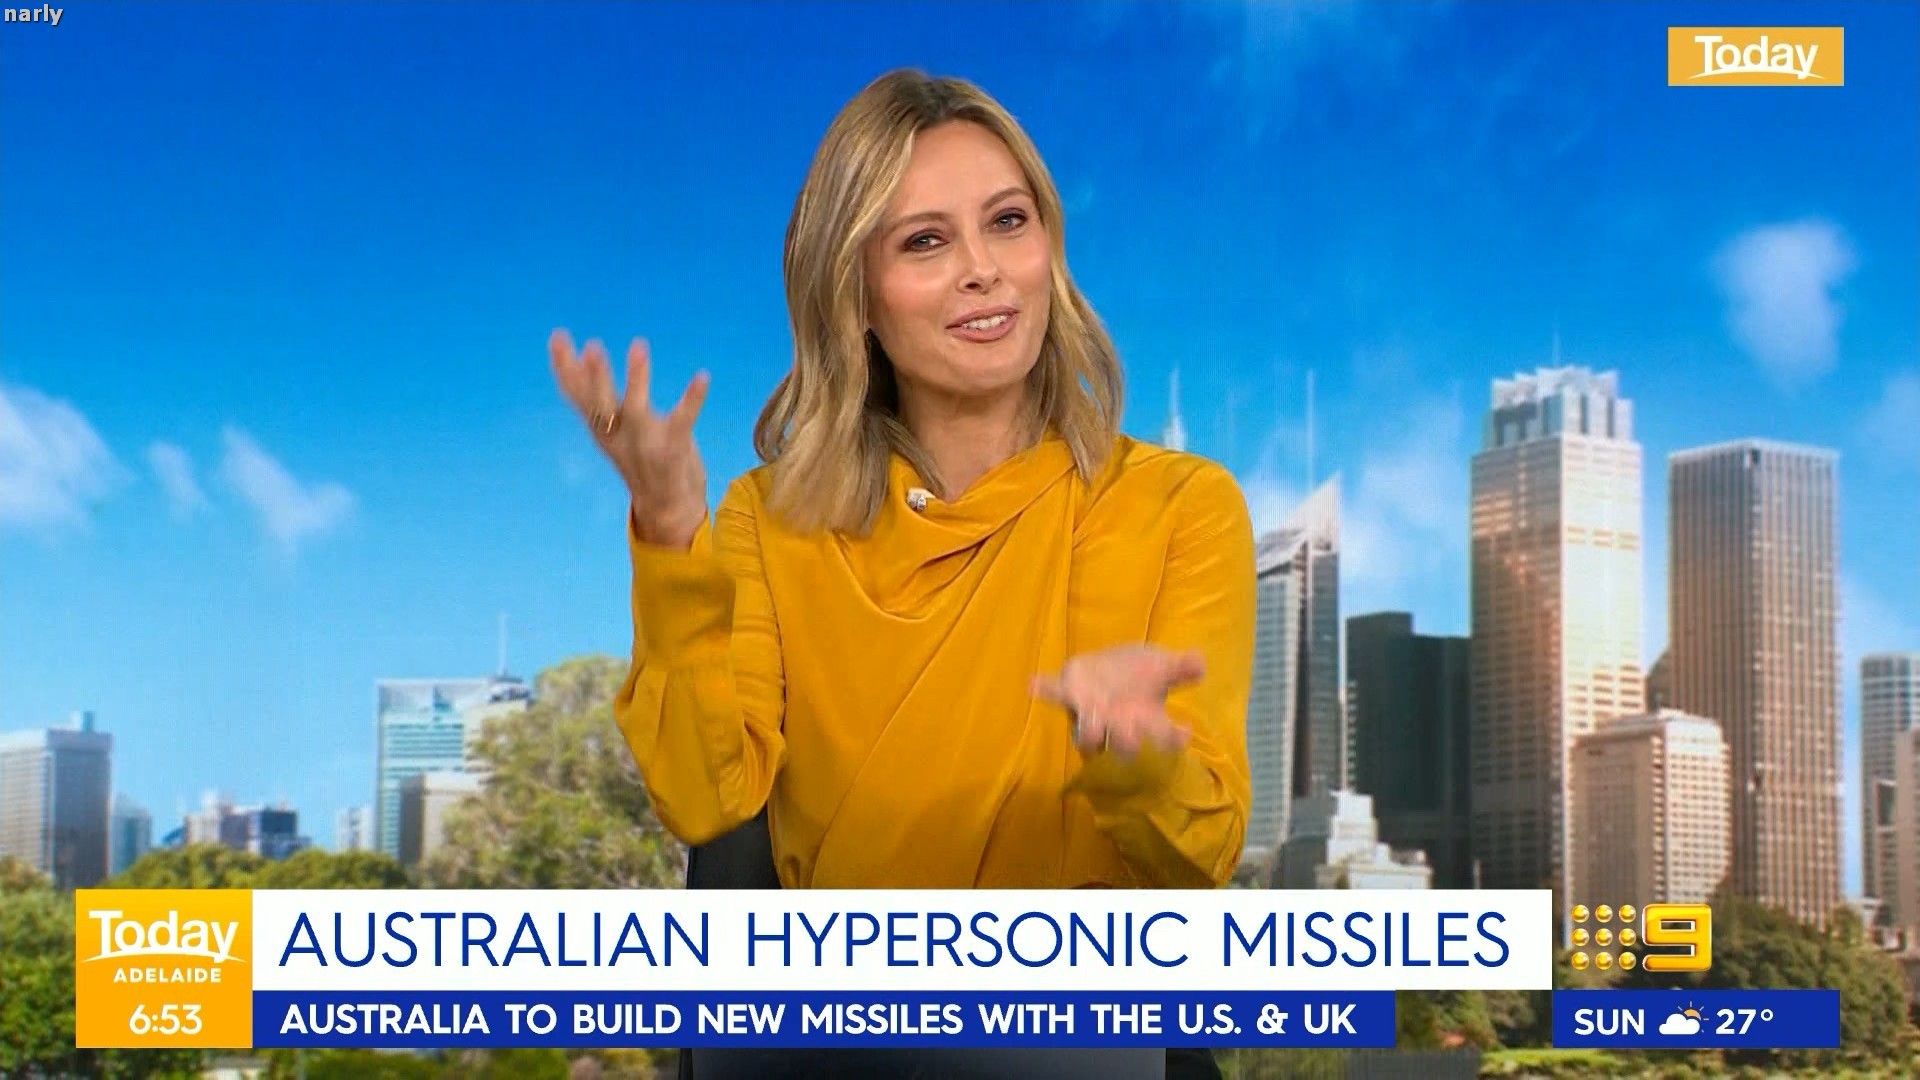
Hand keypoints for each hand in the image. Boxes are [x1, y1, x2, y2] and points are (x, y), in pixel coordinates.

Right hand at [550, 330, 709, 548]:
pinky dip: (693, 399)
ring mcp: (645, 445)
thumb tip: (581, 355)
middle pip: (601, 405)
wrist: (666, 507)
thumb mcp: (611, 426)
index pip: (576, 396)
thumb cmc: (638, 455)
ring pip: (637, 411)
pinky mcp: (674, 450)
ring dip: (637, 379)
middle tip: (592, 346)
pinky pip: (683, 421)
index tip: (557, 336)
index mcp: (601, 429)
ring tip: (638, 344)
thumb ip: (596, 395)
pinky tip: (702, 377)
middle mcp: (618, 437)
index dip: (564, 368)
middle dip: (595, 377)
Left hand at [1031, 645, 1205, 758]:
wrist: (1109, 670)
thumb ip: (1182, 666)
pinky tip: (1034, 684)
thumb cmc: (1139, 676)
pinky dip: (1045, 688)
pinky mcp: (1069, 694)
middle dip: (1125, 746)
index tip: (1183, 732)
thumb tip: (1201, 663)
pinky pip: (1054, 693)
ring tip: (1094, 717)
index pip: (1163, 738)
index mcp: (1145, 722)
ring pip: (1088, 735)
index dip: (1172, 740)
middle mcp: (1116, 727)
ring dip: (1090, 731)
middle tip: (1132, 740)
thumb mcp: (1163, 667)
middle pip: (1122, 747)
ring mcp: (1090, 714)